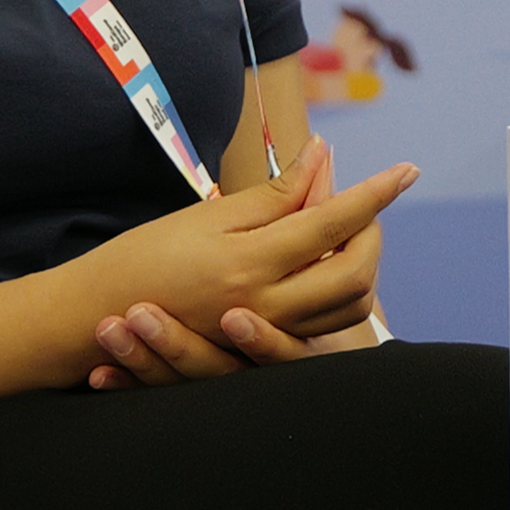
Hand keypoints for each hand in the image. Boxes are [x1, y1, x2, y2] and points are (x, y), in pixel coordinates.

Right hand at [61, 136, 413, 389]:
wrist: (102, 318)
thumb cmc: (147, 256)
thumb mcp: (207, 216)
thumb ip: (272, 195)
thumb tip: (321, 156)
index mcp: (251, 264)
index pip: (333, 223)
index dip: (375, 194)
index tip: (408, 169)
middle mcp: (267, 307)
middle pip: (356, 272)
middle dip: (372, 231)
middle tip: (364, 200)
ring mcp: (268, 336)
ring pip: (348, 306)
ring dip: (360, 262)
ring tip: (343, 226)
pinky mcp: (264, 353)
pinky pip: (323, 327)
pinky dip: (337, 293)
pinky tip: (324, 265)